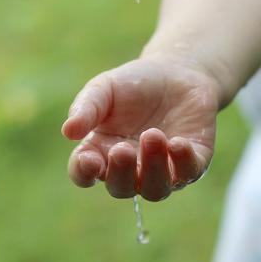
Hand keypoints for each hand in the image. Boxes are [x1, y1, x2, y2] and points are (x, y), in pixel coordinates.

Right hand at [61, 57, 219, 200]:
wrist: (177, 72)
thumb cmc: (134, 84)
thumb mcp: (105, 88)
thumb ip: (87, 107)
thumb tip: (68, 131)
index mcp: (100, 152)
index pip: (84, 173)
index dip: (84, 172)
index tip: (88, 159)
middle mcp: (130, 168)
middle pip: (120, 188)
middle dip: (121, 172)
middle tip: (122, 149)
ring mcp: (162, 170)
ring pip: (155, 189)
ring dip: (153, 167)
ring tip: (153, 136)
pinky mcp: (192, 163)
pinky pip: (187, 173)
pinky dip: (182, 163)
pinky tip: (178, 143)